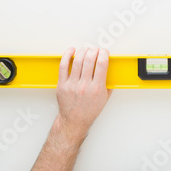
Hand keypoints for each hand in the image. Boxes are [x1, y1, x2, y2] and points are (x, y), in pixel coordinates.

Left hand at [31, 47, 111, 170]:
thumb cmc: (89, 110)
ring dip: (83, 51)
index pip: (102, 64)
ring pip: (77, 60)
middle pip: (89, 59)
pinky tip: (71, 51)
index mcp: (97, 88)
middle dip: (94, 50)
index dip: (104, 53)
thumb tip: (108, 66)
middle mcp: (84, 86)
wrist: (74, 121)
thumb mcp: (104, 97)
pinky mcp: (62, 84)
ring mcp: (72, 85)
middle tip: (95, 49)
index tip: (104, 52)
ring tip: (85, 49)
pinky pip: (63, 66)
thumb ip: (108, 82)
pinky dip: (67, 55)